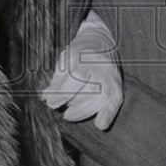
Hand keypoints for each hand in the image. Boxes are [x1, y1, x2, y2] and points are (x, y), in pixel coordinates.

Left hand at [39, 10, 122, 129]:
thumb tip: (47, 97)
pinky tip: (100, 124)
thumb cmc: (79, 52)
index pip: (76, 77)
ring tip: (68, 115)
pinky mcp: (118, 86)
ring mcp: (112, 77)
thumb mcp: (65, 58)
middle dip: (70, 102)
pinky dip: (109, 115)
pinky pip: (115, 102)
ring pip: (102, 98)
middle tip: (56, 107)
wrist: (101, 41)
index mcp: (87, 56)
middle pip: (90, 90)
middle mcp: (102, 66)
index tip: (49, 101)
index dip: (62, 92)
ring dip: (83, 111)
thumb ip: (58, 78)